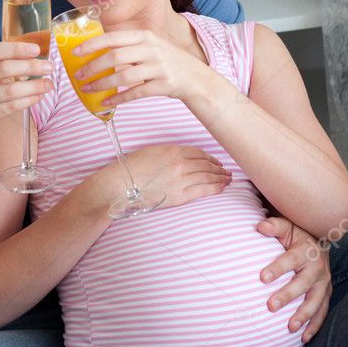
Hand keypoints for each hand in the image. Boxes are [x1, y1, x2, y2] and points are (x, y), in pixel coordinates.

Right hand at [0, 41, 52, 141]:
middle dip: (31, 66)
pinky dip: (28, 100)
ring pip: (11, 89)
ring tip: (49, 84)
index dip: (17, 49)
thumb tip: (32, 55)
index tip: (36, 49)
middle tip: (49, 67)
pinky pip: (12, 106)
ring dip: (35, 86)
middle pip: (5, 68)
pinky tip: (38, 96)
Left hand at [71, 28, 201, 104]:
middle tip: (79, 75)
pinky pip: (135, 93)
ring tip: (88, 89)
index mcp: (145, 37)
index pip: (113, 38)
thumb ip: (128, 46)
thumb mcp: (150, 46)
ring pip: (123, 76)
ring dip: (102, 84)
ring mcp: (159, 67)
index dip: (92, 45)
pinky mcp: (163, 85)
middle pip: (115, 56)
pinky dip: (118, 99)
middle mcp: (152, 49)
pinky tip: (106, 102)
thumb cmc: (166, 61)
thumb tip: (95, 51)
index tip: (75, 52)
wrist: (195, 77)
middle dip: (93, 67)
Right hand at [104, 143, 231, 208]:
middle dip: (218, 168)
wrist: (119, 186)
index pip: (198, 153)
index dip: (210, 157)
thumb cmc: (130, 169)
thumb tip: (182, 158)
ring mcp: (181, 180)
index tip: (215, 161)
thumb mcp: (151, 152)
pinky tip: (222, 187)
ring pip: (208, 176)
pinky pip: (203, 190)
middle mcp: (180, 163)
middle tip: (226, 171)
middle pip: (206, 164)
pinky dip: (215, 187)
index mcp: (172, 150)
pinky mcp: (179, 195)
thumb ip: (169, 153)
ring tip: (227, 179)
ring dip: (220, 177)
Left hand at [256, 214, 331, 342]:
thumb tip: (259, 226)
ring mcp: (324, 283)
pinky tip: (303, 338)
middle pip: (303, 284)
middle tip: (270, 306)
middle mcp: (318, 268)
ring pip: (315, 301)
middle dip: (287, 295)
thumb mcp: (287, 226)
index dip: (277, 268)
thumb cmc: (296, 235)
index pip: (290, 259)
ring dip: (303, 315)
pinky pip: (322, 312)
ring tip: (290, 328)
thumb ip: (274, 226)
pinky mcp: (326, 294)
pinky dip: (315, 326)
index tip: (262, 278)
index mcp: (306, 250)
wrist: (319, 242)